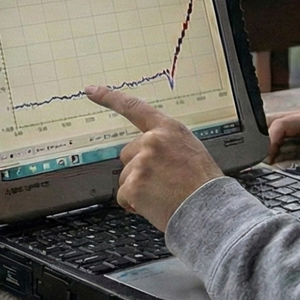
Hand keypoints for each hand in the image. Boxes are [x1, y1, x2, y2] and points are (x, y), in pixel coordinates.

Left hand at [85, 85, 225, 231]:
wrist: (208, 208)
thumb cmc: (203, 184)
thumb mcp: (190, 149)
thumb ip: (166, 143)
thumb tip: (148, 150)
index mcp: (168, 129)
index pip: (134, 107)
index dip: (109, 97)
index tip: (91, 91)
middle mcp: (152, 141)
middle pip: (127, 154)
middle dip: (138, 169)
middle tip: (161, 181)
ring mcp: (141, 162)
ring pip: (125, 177)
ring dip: (137, 188)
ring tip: (163, 194)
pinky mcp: (133, 184)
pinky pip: (123, 196)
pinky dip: (134, 204)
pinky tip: (155, 204)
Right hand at [264, 103, 299, 163]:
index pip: (282, 124)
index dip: (271, 140)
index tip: (269, 158)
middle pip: (270, 120)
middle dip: (259, 137)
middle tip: (258, 158)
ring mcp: (299, 117)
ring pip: (272, 121)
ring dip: (264, 136)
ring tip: (262, 155)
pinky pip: (280, 126)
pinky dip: (271, 136)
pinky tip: (270, 149)